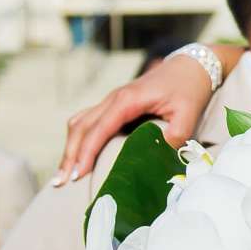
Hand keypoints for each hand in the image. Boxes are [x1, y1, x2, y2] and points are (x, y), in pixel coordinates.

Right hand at [57, 56, 212, 186]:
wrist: (190, 67)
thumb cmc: (188, 88)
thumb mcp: (188, 113)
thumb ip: (175, 134)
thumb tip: (158, 152)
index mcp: (127, 100)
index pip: (99, 129)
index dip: (86, 153)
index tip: (78, 175)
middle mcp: (113, 99)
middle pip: (81, 127)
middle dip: (70, 155)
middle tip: (61, 182)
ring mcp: (111, 101)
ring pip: (80, 123)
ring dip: (70, 147)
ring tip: (64, 174)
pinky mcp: (114, 105)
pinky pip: (88, 121)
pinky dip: (78, 139)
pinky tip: (77, 157)